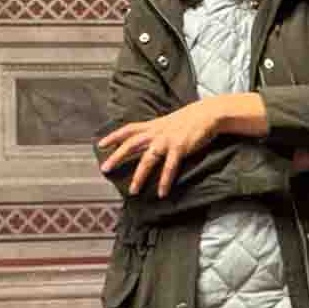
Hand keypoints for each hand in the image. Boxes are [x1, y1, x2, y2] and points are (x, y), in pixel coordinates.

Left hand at [96, 99, 228, 197]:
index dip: (114, 136)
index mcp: (152, 126)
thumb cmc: (187, 121)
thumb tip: (144, 141)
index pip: (128, 129)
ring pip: (148, 159)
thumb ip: (155, 131)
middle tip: (105, 169)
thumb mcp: (167, 123)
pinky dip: (165, 180)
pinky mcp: (180, 148)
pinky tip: (161, 193)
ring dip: (140, 176)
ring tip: (133, 191)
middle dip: (117, 156)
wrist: (207, 114)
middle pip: (131, 144)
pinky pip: (170, 167)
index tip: (101, 144)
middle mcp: (156, 132)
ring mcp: (167, 140)